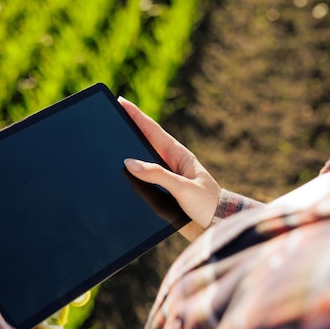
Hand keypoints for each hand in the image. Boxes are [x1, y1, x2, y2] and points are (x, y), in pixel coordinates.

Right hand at [118, 97, 220, 240]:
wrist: (217, 226)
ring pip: (143, 160)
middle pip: (146, 141)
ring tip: (112, 139)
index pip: (153, 131)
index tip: (122, 102)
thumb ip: (157, 175)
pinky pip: (143, 179)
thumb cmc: (207, 204)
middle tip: (113, 115)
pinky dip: (131, 173)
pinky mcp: (163, 191)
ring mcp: (167, 177)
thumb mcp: (183, 187)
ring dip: (129, 150)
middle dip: (130, 127)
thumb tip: (130, 163)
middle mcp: (171, 163)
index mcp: (179, 155)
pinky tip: (120, 173)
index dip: (137, 116)